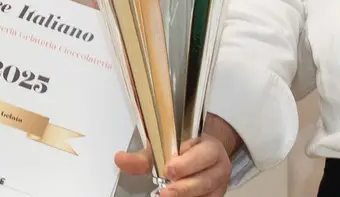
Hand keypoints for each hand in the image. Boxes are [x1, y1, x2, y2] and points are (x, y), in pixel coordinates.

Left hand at [113, 113, 239, 196]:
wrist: (202, 156)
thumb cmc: (184, 150)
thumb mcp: (164, 147)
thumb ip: (143, 156)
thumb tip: (120, 159)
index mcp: (210, 147)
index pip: (203, 153)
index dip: (187, 162)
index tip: (169, 169)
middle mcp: (219, 166)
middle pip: (205, 178)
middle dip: (184, 187)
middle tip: (166, 191)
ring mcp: (219, 185)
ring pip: (206, 193)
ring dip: (186, 196)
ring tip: (167, 196)